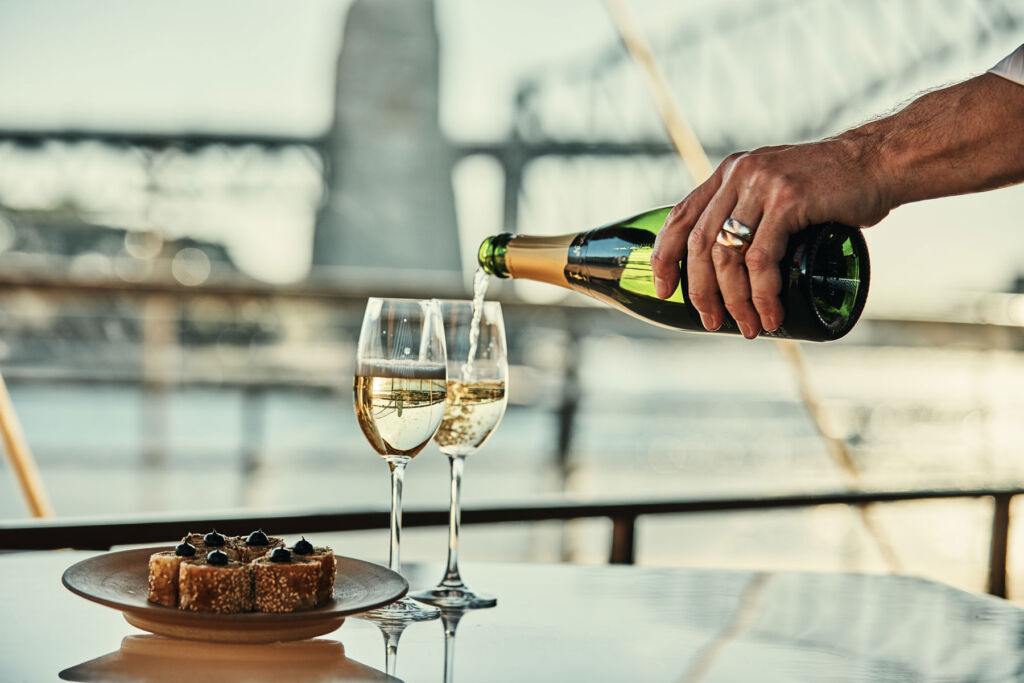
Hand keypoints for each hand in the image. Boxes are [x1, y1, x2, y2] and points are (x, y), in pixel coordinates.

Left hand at [649, 137, 891, 337]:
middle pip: (700, 244)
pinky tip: (771, 313)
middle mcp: (739, 175)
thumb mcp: (779, 188)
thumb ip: (752, 210)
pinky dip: (762, 294)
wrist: (882, 163)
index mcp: (729, 173)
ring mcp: (762, 185)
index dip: (665, 256)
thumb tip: (729, 266)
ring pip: (727, 256)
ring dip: (734, 300)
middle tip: (711, 321)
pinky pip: (761, 259)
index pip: (680, 217)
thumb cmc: (833, 187)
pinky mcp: (788, 200)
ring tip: (749, 327)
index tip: (664, 289)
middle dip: (700, 291)